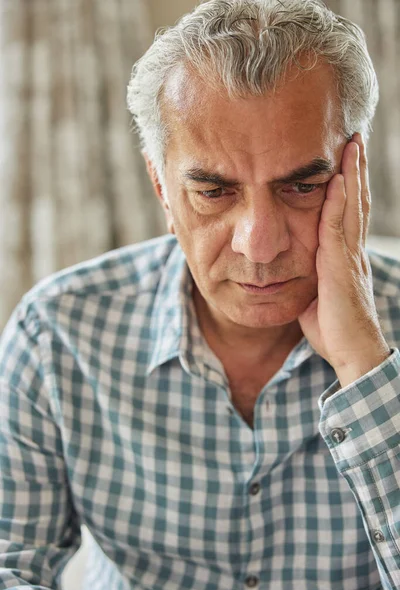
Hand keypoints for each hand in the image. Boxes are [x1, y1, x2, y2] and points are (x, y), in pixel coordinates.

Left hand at [298, 133, 389, 387]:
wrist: (351, 352)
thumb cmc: (332, 329)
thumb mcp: (315, 297)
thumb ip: (307, 277)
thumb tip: (291, 270)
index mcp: (343, 256)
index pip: (348, 212)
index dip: (348, 185)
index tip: (345, 159)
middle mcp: (350, 250)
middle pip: (355, 201)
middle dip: (355, 169)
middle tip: (355, 138)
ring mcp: (349, 256)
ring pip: (352, 206)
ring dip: (352, 174)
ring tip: (352, 144)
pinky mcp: (340, 266)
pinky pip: (338, 227)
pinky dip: (340, 202)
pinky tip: (338, 179)